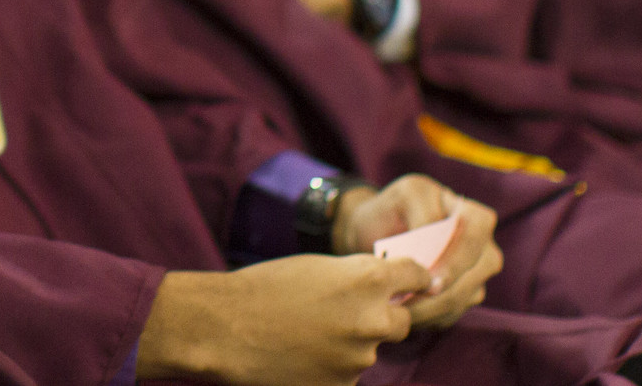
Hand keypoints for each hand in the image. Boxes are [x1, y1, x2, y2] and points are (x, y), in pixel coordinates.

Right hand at [136, 255, 428, 385]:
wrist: (224, 327)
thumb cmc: (263, 288)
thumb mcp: (315, 267)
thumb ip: (356, 276)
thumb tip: (384, 286)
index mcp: (367, 280)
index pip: (416, 276)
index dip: (416, 277)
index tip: (418, 283)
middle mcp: (372, 319)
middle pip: (401, 321)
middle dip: (383, 317)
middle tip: (349, 313)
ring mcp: (360, 358)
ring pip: (369, 349)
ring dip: (350, 343)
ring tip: (306, 333)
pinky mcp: (343, 385)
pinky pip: (347, 373)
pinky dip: (331, 365)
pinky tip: (300, 354)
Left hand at [334, 175, 500, 328]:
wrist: (380, 228)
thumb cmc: (394, 208)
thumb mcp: (407, 195)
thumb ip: (424, 212)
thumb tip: (431, 243)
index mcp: (473, 216)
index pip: (475, 239)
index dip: (456, 263)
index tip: (430, 282)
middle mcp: (483, 247)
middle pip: (473, 277)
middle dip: (440, 296)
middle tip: (405, 305)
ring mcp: (476, 275)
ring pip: (463, 300)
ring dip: (431, 310)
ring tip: (398, 311)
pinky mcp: (464, 296)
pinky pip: (453, 313)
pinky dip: (429, 318)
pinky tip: (405, 314)